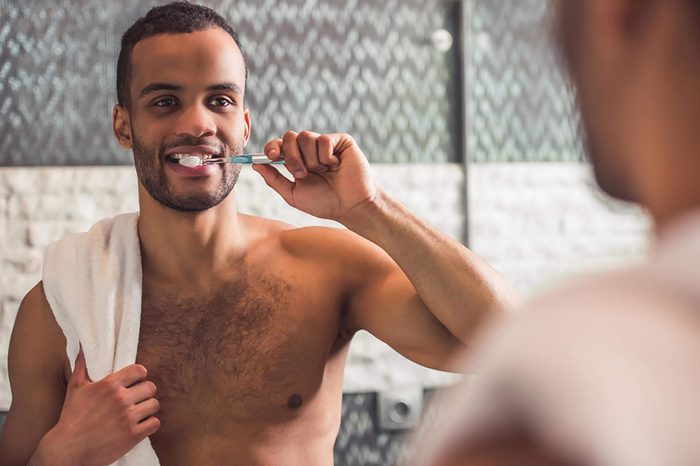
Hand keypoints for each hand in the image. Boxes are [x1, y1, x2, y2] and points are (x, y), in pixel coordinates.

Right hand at [36, 348, 159, 465]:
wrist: (68, 449)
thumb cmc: (71, 417)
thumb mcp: (75, 387)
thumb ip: (83, 364)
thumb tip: (84, 345)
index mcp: (110, 385)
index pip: (140, 370)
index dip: (139, 376)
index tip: (135, 382)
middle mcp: (121, 399)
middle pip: (150, 387)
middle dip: (145, 392)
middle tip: (138, 399)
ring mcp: (128, 418)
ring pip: (154, 405)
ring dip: (148, 408)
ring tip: (140, 412)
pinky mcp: (133, 435)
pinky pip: (155, 423)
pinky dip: (150, 424)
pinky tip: (141, 425)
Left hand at [254, 131, 376, 220]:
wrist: (350, 206)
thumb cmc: (325, 203)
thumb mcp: (293, 195)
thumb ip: (274, 180)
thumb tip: (255, 165)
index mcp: (296, 161)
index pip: (279, 145)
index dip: (272, 147)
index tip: (271, 156)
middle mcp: (309, 150)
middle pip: (289, 136)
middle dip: (291, 156)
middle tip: (302, 173)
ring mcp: (325, 144)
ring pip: (306, 137)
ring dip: (311, 160)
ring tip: (323, 172)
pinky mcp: (341, 141)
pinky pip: (324, 139)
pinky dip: (326, 156)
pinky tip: (336, 165)